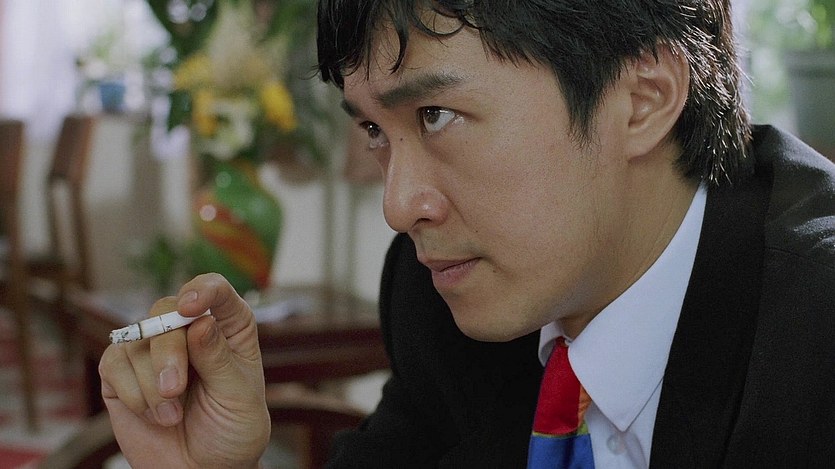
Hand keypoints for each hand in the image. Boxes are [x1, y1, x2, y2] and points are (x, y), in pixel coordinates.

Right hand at [99, 274, 269, 467]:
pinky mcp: (123, 371)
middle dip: (169, 353)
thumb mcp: (238, 395)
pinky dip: (132, 392)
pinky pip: (114, 363)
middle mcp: (189, 330)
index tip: (192, 308)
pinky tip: (151, 414)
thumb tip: (200, 321)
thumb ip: (218, 358)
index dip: (202, 290)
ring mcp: (154, 349)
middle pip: (167, 311)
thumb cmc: (231, 429)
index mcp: (228, 327)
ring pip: (139, 339)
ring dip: (152, 384)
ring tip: (172, 416)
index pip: (215, 290)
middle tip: (175, 390)